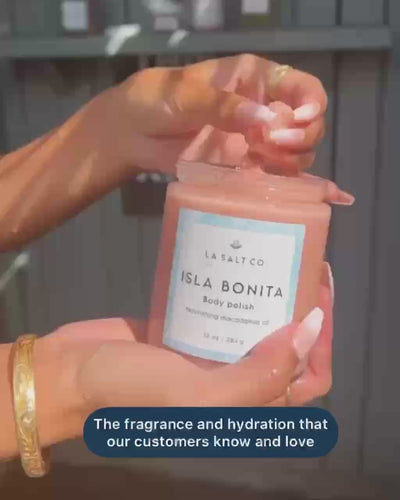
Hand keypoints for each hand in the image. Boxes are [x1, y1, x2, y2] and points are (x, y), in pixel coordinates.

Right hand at [33, 263, 331, 448]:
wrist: (73, 371)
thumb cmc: (133, 389)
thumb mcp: (200, 395)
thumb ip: (260, 376)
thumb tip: (310, 330)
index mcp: (247, 404)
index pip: (308, 375)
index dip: (324, 340)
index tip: (319, 291)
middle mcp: (237, 380)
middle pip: (289, 343)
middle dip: (304, 305)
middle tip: (302, 262)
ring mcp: (213, 351)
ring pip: (259, 322)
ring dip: (274, 292)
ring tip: (276, 255)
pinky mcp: (190, 327)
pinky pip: (225, 307)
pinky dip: (237, 287)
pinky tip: (237, 260)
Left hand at [110, 54, 326, 172]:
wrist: (131, 134)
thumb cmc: (155, 100)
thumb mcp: (186, 94)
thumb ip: (223, 105)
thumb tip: (265, 122)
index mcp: (254, 80)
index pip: (301, 86)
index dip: (311, 102)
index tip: (299, 120)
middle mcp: (262, 109)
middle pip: (307, 123)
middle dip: (302, 136)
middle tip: (272, 145)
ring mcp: (255, 141)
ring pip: (297, 152)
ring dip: (292, 160)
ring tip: (262, 161)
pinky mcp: (243, 167)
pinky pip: (273, 175)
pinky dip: (281, 181)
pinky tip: (274, 183)